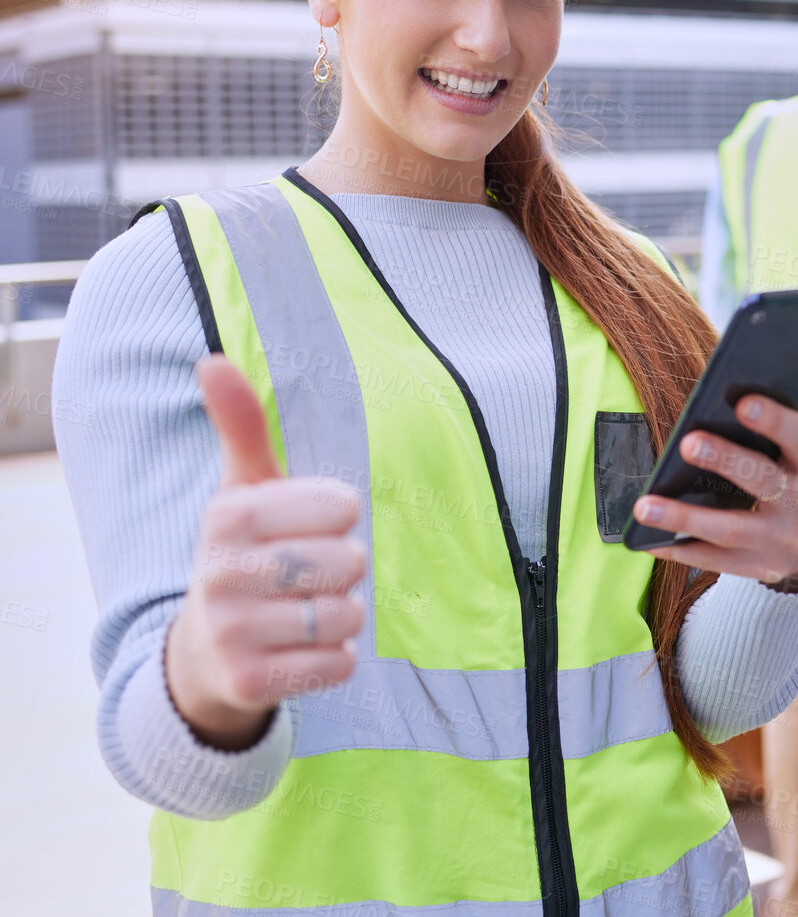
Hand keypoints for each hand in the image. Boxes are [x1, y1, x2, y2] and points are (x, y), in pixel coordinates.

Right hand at [165, 355, 366, 749]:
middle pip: (349, 562)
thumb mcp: (243, 492)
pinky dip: (335, 659)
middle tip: (304, 579)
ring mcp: (231, 631)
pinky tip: (301, 651)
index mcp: (228, 515)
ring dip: (341, 617)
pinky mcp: (250, 682)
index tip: (304, 530)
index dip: (338, 520)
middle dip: (343, 572)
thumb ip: (241, 428)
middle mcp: (220, 572)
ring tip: (301, 613)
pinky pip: (339, 663)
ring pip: (347, 615)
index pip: (343, 506)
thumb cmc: (245, 556)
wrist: (204, 654)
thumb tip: (210, 360)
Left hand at [630, 395, 797, 590]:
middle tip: (687, 443)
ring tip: (644, 506)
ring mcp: (782, 542)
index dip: (774, 421)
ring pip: (730, 530)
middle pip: (763, 481)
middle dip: (724, 460)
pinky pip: (715, 561)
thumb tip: (713, 414)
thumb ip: (771, 437)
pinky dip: (679, 550)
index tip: (742, 403)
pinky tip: (647, 540)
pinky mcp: (761, 568)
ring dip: (684, 517)